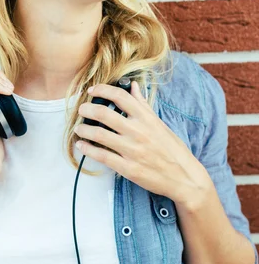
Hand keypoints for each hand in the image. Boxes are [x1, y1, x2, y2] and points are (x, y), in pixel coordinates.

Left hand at [74, 81, 210, 205]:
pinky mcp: (128, 168)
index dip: (102, 90)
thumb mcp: (160, 124)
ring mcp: (132, 150)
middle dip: (87, 109)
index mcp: (146, 118)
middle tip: (81, 110)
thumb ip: (143, 105)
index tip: (92, 90)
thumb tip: (133, 86)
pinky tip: (81, 146)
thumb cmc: (172, 149)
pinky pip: (102, 156)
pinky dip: (87, 149)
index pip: (120, 96)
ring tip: (78, 128)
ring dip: (84, 129)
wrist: (185, 177)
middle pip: (104, 113)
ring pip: (99, 134)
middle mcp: (138, 131)